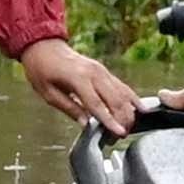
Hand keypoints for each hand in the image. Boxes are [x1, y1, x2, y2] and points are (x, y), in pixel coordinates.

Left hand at [18, 37, 141, 137]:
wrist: (44, 46)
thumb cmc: (42, 69)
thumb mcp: (48, 93)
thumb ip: (69, 108)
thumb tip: (86, 124)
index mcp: (78, 78)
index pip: (97, 104)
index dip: (109, 120)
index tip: (119, 133)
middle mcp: (94, 73)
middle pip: (115, 100)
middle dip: (122, 120)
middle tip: (120, 137)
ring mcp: (102, 70)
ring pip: (123, 93)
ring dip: (128, 112)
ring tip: (128, 129)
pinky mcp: (104, 71)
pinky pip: (122, 86)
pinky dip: (132, 98)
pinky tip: (141, 109)